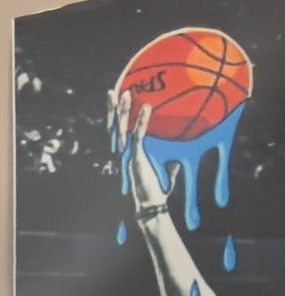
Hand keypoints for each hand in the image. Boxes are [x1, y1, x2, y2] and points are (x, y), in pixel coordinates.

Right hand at [116, 92, 171, 225]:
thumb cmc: (158, 189)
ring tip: (126, 93)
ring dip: (123, 111)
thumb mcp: (167, 170)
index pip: (118, 132)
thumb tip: (183, 153)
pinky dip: (142, 121)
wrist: (152, 205)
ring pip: (121, 129)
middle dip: (112, 109)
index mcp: (128, 153)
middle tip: (113, 90)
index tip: (116, 101)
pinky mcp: (136, 157)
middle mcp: (123, 153)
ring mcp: (128, 155)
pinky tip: (147, 108)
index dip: (116, 117)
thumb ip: (172, 159)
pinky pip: (138, 136)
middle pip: (114, 127)